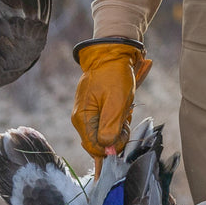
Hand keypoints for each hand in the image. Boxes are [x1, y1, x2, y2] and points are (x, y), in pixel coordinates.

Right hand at [71, 38, 152, 169]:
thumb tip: (107, 149)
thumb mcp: (117, 104)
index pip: (94, 148)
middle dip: (115, 136)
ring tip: (124, 111)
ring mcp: (85, 113)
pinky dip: (114, 120)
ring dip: (116, 127)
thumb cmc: (115, 77)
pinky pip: (103, 124)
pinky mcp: (92, 109)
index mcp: (82, 118)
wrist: (111, 55)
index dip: (111, 146)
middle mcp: (80, 118)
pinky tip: (120, 111)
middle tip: (125, 120)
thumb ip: (110, 129)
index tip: (123, 132)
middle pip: (98, 143)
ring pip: (102, 134)